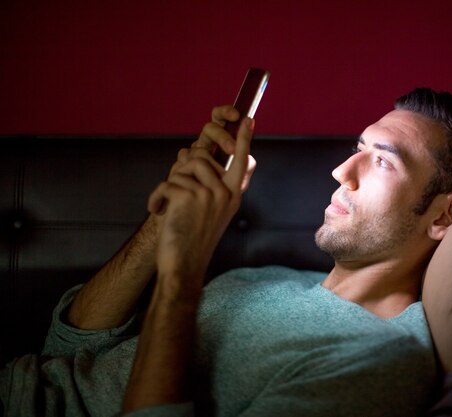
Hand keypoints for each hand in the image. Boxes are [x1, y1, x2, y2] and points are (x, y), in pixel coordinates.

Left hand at [147, 106, 255, 290]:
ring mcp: (209, 194)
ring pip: (184, 166)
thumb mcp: (212, 212)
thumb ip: (211, 185)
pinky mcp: (190, 196)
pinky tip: (158, 211)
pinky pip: (168, 182)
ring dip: (170, 183)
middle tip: (176, 191)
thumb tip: (192, 153)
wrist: (185, 265)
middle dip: (183, 168)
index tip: (247, 120)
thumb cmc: (194, 239)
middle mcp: (226, 192)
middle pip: (201, 156)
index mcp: (233, 195)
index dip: (243, 140)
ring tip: (168, 204)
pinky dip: (157, 197)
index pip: (242, 161)